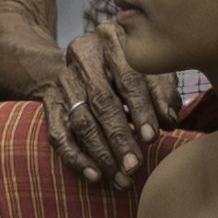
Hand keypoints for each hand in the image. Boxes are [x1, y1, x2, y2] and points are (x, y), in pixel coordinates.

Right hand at [43, 24, 167, 191]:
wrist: (87, 60)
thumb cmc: (132, 67)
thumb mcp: (153, 70)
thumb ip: (163, 92)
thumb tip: (169, 120)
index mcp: (112, 38)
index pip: (128, 78)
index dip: (141, 109)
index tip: (152, 138)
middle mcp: (82, 55)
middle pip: (102, 101)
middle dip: (119, 138)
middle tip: (134, 166)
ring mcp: (63, 79)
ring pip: (80, 121)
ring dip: (101, 154)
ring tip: (121, 178)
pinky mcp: (49, 101)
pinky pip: (58, 134)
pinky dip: (76, 158)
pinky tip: (94, 176)